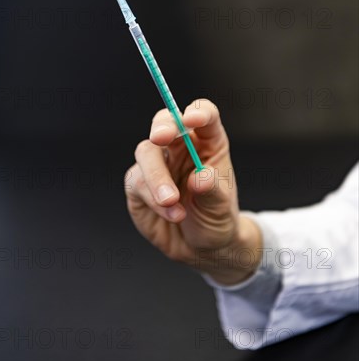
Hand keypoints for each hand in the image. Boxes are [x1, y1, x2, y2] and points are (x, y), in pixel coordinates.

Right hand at [124, 99, 261, 284]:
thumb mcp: (221, 208)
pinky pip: (137, 181)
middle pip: (166, 122)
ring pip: (146, 151)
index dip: (197, 112)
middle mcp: (181, 147)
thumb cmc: (216, 219)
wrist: (199, 248)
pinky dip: (152, 199)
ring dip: (156, 175)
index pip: (204, 116)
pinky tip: (171, 215)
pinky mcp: (139, 183)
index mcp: (207, 143)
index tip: (192, 120)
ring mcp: (158, 163)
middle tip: (160, 138)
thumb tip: (200, 176)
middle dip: (162, 126)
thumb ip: (212, 191)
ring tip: (172, 202)